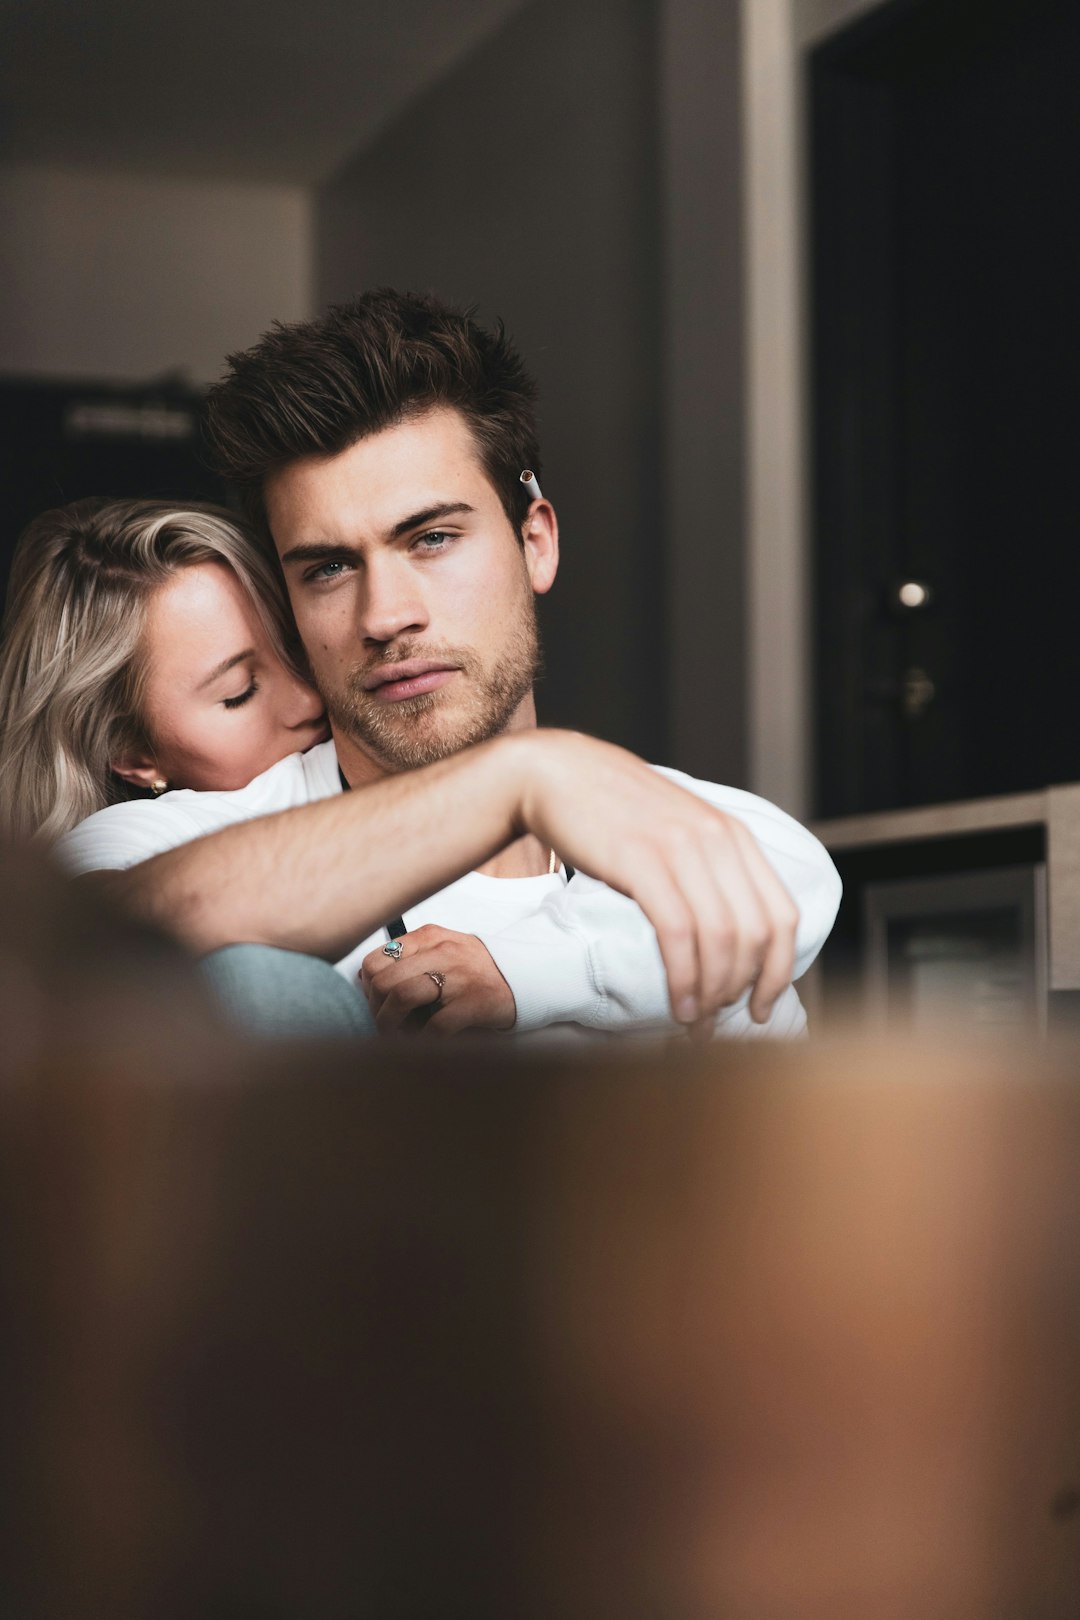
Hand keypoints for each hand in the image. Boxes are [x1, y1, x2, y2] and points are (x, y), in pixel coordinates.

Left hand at [360, 924, 516, 1035]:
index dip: (368, 987)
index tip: (376, 1003)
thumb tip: (364, 982)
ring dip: (391, 1025)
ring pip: (402, 997)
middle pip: (384, 980)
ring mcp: (458, 977)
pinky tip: (423, 1043)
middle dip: (376, 1009)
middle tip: (384, 1025)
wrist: (526, 978)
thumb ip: (408, 960)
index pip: (377, 959)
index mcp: (429, 937)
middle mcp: (442, 952)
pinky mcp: (473, 1004)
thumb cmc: (476, 970)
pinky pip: (434, 1027)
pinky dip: (421, 1041)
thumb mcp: (442, 951)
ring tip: (397, 1036)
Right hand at [511, 732, 800, 1029]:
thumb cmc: (610, 810)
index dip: (778, 970)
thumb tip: (723, 930)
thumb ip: (706, 863)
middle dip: (743, 990)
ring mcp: (681, 847)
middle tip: (719, 1023)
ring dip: (711, 992)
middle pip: (756, 934)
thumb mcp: (676, 827)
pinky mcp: (642, 860)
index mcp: (734, 835)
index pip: (783, 914)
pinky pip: (678, 932)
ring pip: (721, 938)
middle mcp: (718, 839)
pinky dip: (683, 977)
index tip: (759, 1007)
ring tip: (694, 1024)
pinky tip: (676, 1004)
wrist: (554, 773)